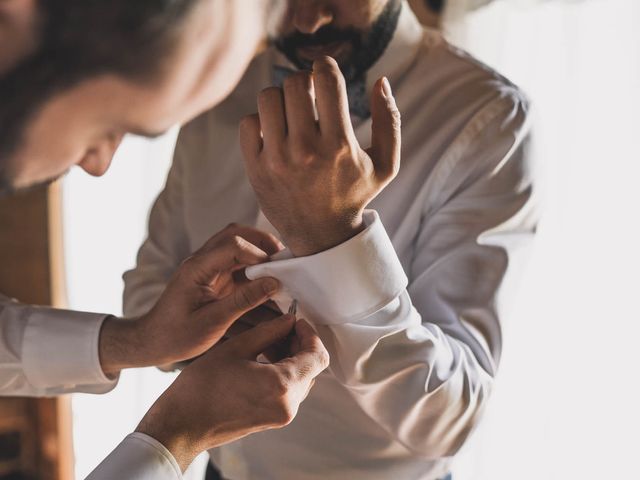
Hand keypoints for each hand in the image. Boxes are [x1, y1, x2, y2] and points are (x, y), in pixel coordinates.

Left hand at [99, 224, 283, 375]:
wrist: (152, 341)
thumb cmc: (176, 335)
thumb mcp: (213, 322)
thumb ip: (244, 300)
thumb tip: (273, 283)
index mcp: (197, 268)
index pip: (233, 244)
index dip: (259, 253)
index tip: (276, 272)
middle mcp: (201, 261)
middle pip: (235, 234)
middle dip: (262, 242)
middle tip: (283, 259)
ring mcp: (206, 267)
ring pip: (236, 243)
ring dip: (258, 251)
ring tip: (277, 267)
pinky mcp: (212, 276)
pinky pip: (236, 261)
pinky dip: (253, 265)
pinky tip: (265, 280)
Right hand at [136, 314, 329, 470]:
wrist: (183, 423)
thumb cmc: (203, 386)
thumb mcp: (237, 348)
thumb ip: (269, 332)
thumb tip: (288, 321)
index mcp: (283, 386)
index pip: (317, 356)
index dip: (310, 334)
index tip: (296, 320)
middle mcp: (288, 405)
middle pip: (311, 367)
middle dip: (300, 343)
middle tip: (282, 326)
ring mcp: (282, 415)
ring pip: (301, 378)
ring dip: (291, 357)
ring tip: (269, 340)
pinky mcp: (273, 419)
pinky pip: (289, 391)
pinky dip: (283, 372)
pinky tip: (264, 357)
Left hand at [239, 56, 400, 255]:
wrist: (321, 236)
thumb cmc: (354, 195)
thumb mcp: (386, 164)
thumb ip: (390, 121)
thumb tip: (381, 81)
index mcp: (340, 144)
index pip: (326, 80)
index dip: (324, 66)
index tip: (323, 70)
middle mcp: (307, 150)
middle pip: (294, 84)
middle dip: (303, 81)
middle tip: (308, 94)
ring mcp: (278, 160)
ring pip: (268, 98)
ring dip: (280, 98)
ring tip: (290, 112)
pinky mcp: (256, 169)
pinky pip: (248, 123)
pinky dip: (260, 121)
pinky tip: (274, 132)